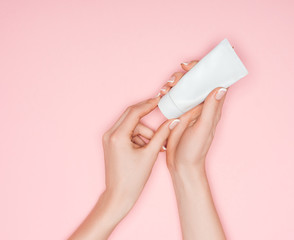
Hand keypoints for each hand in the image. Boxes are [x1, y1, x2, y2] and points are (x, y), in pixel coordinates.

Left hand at [101, 96, 179, 210]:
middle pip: (131, 115)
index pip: (134, 112)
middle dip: (147, 116)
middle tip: (161, 113)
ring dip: (145, 132)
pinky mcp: (112, 144)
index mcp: (118, 136)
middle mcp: (110, 134)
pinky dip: (139, 137)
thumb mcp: (151, 155)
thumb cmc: (133, 179)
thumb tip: (173, 121)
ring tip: (155, 147)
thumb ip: (162, 135)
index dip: (149, 104)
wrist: (119, 196)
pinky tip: (148, 149)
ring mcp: (109, 139)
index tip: (160, 99)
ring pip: (131, 125)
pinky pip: (128, 133)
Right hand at [159, 60, 227, 172]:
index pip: (214, 81)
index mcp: (212, 107)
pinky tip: (162, 94)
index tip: (191, 66)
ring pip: (184, 86)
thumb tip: (221, 88)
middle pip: (196, 81)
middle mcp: (202, 105)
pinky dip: (167, 91)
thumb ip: (211, 109)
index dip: (206, 70)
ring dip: (174, 82)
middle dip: (184, 75)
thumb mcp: (203, 129)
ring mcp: (190, 107)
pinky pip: (174, 96)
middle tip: (173, 80)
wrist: (181, 165)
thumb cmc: (195, 150)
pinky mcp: (178, 111)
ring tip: (165, 89)